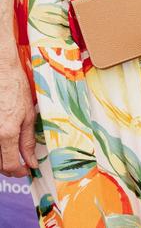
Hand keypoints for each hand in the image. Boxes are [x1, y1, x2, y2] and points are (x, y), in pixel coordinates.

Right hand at [0, 59, 36, 176]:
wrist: (2, 72)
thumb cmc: (16, 89)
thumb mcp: (28, 114)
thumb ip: (28, 141)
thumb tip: (32, 161)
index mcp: (6, 134)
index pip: (11, 166)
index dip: (20, 172)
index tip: (28, 170)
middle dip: (11, 169)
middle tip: (22, 164)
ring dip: (3, 160)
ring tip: (13, 153)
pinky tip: (4, 142)